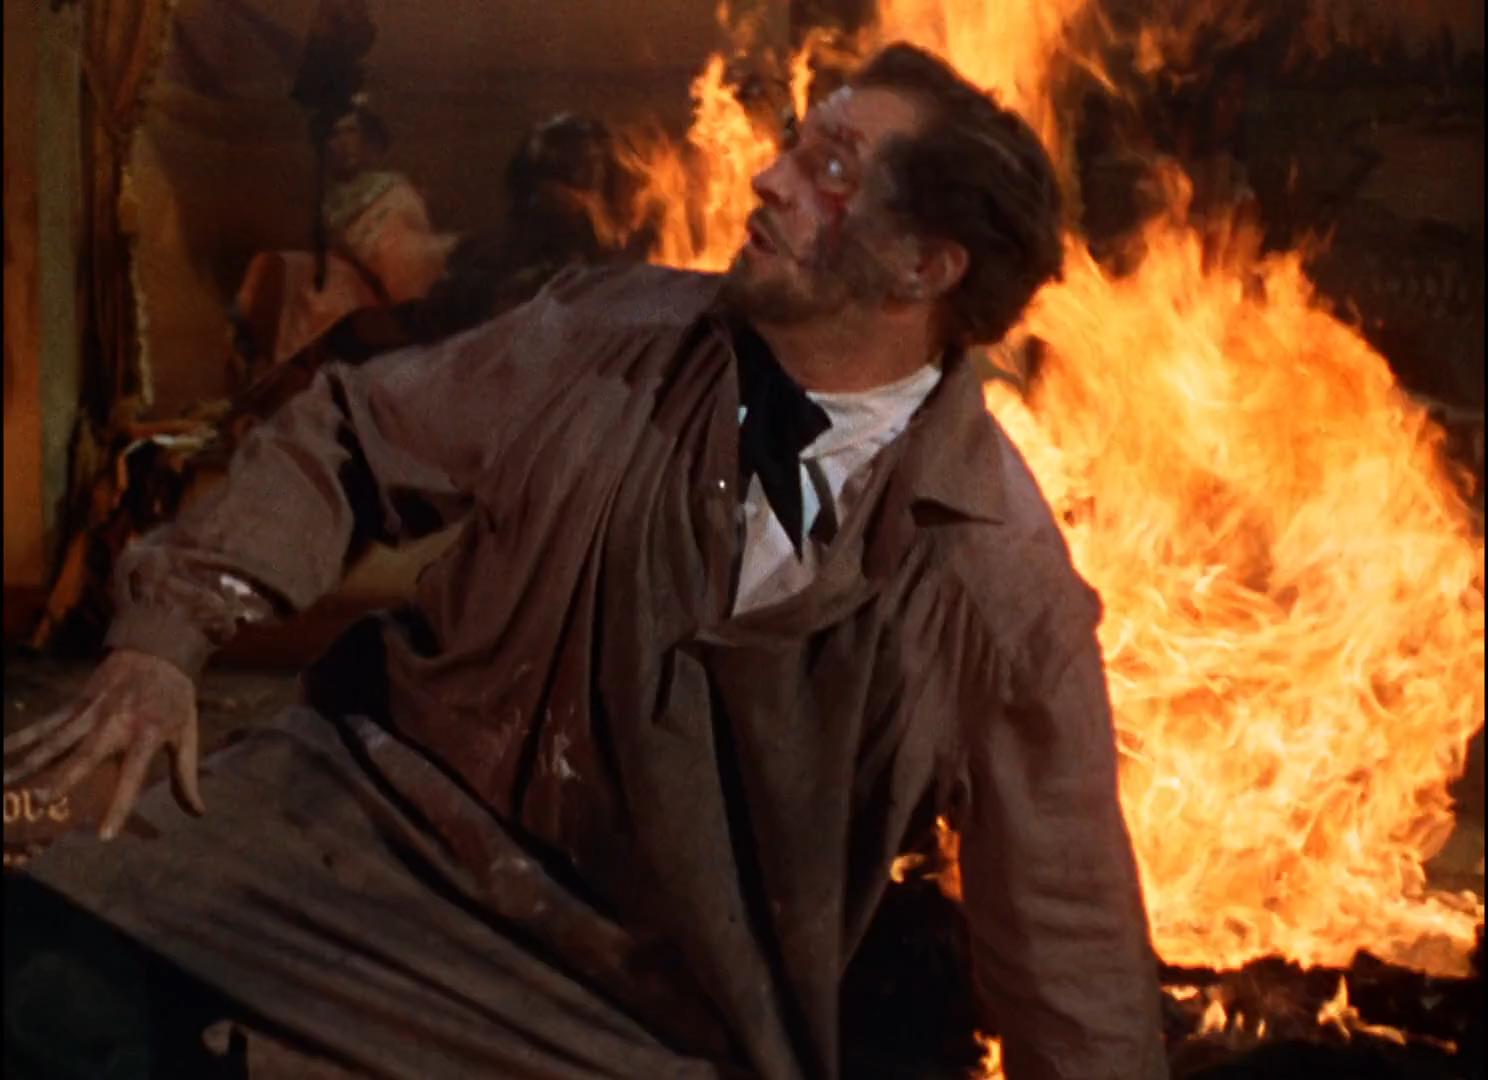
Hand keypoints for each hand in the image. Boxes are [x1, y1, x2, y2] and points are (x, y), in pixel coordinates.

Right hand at [3, 649, 204, 839]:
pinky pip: (46, 723)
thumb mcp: (187, 734)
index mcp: (147, 734)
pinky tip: (0, 752)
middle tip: (41, 801)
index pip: (132, 776)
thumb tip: (196, 813)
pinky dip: (21, 737)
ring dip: (30, 761)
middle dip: (63, 778)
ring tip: (6, 783)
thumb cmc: (175, 699)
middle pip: (86, 755)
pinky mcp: (76, 703)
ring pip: (56, 740)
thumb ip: (186, 776)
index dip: (119, 806)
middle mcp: (116, 724)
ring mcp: (92, 712)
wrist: (158, 649)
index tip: (103, 835)